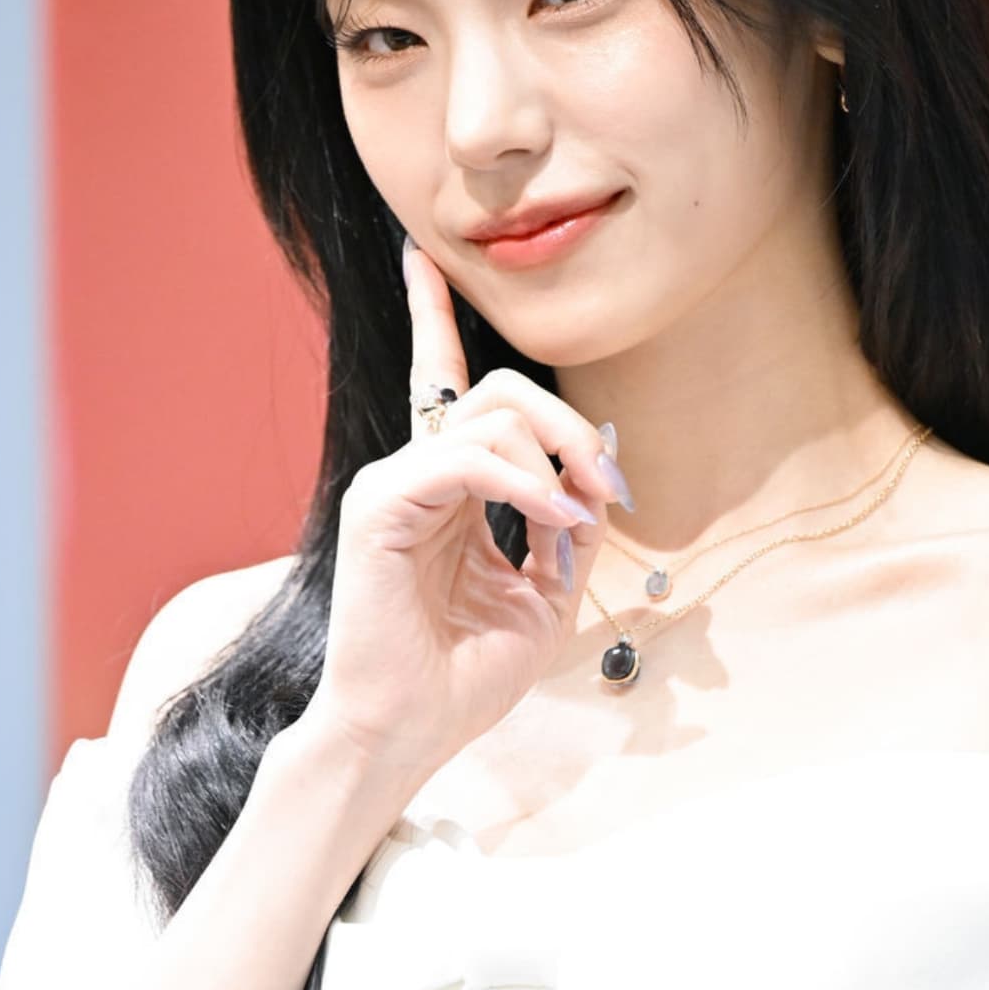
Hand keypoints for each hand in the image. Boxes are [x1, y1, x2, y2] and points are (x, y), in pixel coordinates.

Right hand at [301, 238, 628, 778]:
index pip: (443, 384)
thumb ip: (568, 528)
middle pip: (498, 392)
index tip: (421, 257)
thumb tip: (595, 470)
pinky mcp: (379, 506)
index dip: (431, 315)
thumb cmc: (465, 674)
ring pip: (489, 415)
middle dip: (566, 421)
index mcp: (445, 487)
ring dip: (556, 457)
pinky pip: (464, 458)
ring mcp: (392, 485)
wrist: (408, 733)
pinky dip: (524, 483)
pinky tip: (551, 521)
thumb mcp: (544, 596)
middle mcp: (415, 474)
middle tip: (609, 484)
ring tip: (580, 517)